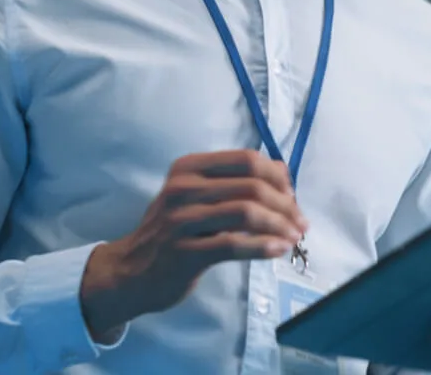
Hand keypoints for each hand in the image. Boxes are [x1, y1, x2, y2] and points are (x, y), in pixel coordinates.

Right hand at [80, 150, 307, 339]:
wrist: (130, 271)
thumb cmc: (172, 232)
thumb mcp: (193, 196)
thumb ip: (231, 184)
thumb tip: (283, 174)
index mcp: (188, 168)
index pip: (246, 160)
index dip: (278, 176)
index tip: (292, 195)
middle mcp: (183, 188)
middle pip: (252, 186)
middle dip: (285, 204)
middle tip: (301, 222)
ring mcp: (181, 220)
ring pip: (247, 214)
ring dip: (279, 225)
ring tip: (294, 237)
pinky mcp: (184, 252)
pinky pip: (234, 245)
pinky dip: (263, 247)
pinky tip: (278, 250)